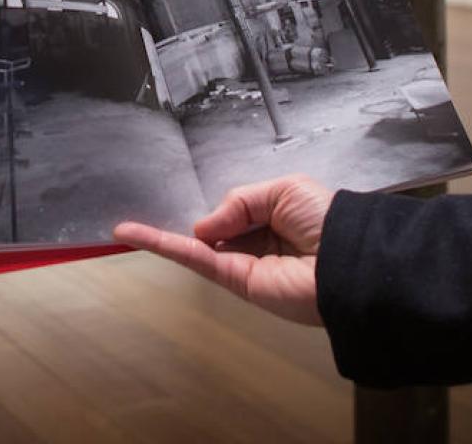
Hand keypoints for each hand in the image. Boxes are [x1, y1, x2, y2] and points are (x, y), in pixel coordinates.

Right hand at [114, 175, 334, 326]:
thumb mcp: (282, 190)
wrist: (348, 262)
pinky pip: (196, 259)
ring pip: (195, 246)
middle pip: (213, 230)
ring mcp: (244, 263)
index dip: (216, 208)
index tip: (185, 197)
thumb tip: (202, 227)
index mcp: (274, 217)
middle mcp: (257, 242)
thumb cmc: (324, 219)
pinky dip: (165, 247)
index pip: (235, 211)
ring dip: (158, 236)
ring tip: (123, 228)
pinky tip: (136, 236)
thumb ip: (239, 201)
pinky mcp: (235, 280)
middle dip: (188, 222)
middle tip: (144, 211)